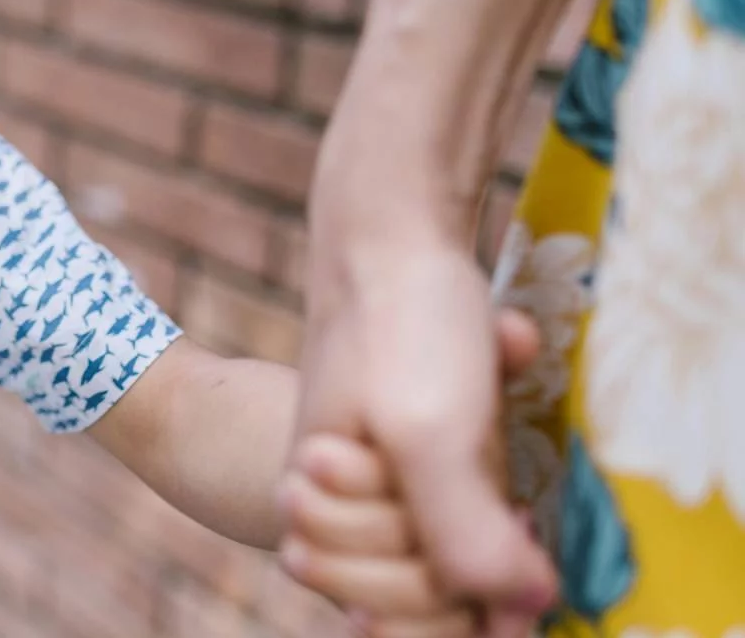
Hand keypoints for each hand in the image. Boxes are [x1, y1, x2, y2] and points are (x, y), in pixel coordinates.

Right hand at [291, 286, 554, 635]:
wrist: (394, 234)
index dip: (445, 588)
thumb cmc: (398, 329)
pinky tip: (489, 415)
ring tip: (484, 439)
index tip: (482, 517)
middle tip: (489, 480)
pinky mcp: (416, 461)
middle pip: (422, 590)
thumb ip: (464, 538)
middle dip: (466, 541)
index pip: (387, 617)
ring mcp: (380, 487)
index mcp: (311, 512)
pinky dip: (489, 469)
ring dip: (486, 496)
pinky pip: (465, 504)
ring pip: (451, 550)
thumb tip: (522, 614)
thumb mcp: (432, 436)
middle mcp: (337, 510)